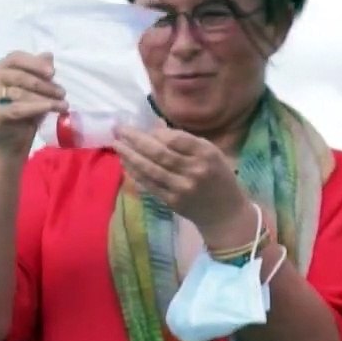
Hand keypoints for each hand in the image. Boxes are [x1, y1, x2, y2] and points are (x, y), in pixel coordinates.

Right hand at [0, 51, 67, 157]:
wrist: (11, 141)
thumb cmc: (24, 112)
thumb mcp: (35, 90)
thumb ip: (39, 72)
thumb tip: (48, 55)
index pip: (16, 58)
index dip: (35, 63)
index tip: (53, 73)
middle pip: (19, 76)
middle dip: (44, 85)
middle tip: (62, 93)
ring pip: (19, 93)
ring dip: (45, 98)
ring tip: (62, 104)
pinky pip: (17, 109)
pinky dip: (36, 108)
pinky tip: (51, 108)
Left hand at [112, 125, 247, 232]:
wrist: (225, 213)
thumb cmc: (217, 177)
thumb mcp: (210, 154)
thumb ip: (185, 141)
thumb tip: (155, 127)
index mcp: (206, 154)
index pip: (176, 139)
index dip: (156, 132)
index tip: (144, 128)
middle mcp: (194, 170)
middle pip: (159, 153)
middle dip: (136, 140)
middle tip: (120, 130)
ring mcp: (182, 187)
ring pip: (150, 169)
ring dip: (130, 156)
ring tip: (116, 144)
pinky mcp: (172, 201)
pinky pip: (149, 184)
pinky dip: (135, 173)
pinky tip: (125, 163)